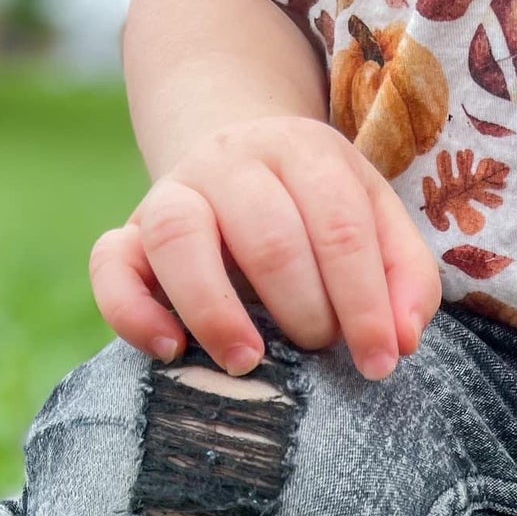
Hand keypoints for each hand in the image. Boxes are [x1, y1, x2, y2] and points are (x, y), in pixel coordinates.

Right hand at [89, 116, 441, 380]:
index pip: (340, 228)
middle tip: (320, 350)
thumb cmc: (322, 213)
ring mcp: (174, 191)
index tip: (380, 363)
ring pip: (179, 237)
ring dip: (216, 310)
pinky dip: (133, 311)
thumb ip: (406, 279)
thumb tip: (403, 341)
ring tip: (249, 361)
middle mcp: (233, 161)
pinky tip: (171, 350)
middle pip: (268, 237)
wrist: (241, 161)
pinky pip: (110, 262)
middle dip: (304, 310)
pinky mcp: (129, 231)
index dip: (365, 304)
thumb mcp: (378, 225)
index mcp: (305, 152)